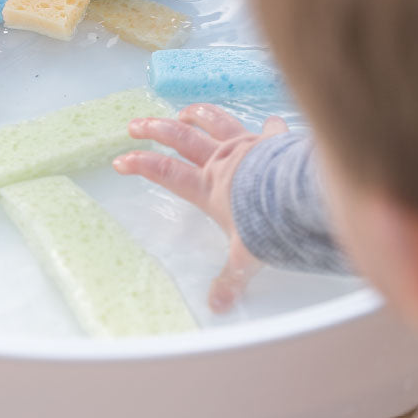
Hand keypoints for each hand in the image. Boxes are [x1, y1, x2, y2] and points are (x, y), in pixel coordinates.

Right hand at [113, 104, 287, 311]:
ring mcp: (245, 145)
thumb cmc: (266, 223)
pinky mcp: (271, 141)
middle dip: (154, 129)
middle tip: (135, 125)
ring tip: (183, 111)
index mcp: (208, 188)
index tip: (120, 160)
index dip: (140, 164)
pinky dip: (267, 125)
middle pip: (180, 138)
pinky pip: (267, 129)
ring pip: (214, 122)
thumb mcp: (245, 256)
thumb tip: (218, 305)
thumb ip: (230, 278)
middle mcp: (221, 161)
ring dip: (196, 114)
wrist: (296, 197)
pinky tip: (269, 121)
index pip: (165, 172)